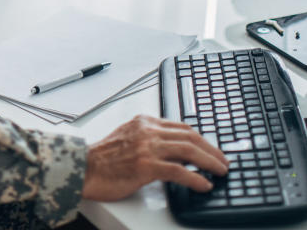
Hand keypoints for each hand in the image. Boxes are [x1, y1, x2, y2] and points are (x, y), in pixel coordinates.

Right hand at [81, 115, 228, 200]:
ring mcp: (147, 147)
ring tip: (220, 171)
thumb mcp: (128, 139)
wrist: (83, 168)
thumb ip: (149, 140)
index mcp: (144, 122)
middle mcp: (147, 130)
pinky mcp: (146, 166)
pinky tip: (204, 184)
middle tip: (223, 161)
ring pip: (188, 150)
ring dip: (210, 161)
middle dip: (211, 149)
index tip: (211, 148)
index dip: (201, 138)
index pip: (181, 126)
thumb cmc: (103, 159)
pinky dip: (196, 178)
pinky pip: (179, 171)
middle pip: (189, 136)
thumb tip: (175, 153)